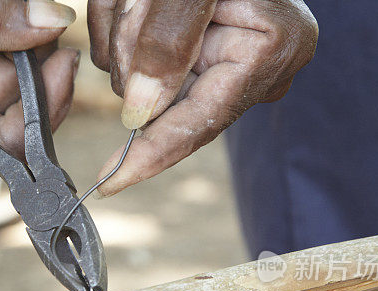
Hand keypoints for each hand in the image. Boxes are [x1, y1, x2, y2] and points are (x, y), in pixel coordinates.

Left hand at [88, 0, 317, 195]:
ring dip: (124, 31)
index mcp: (268, 51)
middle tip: (140, 0)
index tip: (108, 184)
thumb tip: (141, 114)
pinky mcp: (200, 50)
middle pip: (161, 99)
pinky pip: (141, 59)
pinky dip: (125, 26)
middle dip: (131, 51)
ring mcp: (227, 60)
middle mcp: (254, 67)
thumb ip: (169, 41)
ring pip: (142, 77)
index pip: (198, 122)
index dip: (149, 155)